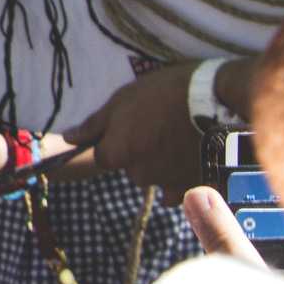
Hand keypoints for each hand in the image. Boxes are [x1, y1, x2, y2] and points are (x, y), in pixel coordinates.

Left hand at [65, 61, 210, 195]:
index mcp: (116, 153)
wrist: (215, 100)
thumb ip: (94, 124)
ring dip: (161, 164)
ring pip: (155, 177)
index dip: (114, 141)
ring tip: (178, 138)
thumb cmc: (163, 93)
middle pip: (131, 168)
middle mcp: (138, 174)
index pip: (103, 156)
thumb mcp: (122, 98)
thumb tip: (69, 138)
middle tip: (158, 127)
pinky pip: (178, 190)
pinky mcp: (193, 186)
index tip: (131, 126)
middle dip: (140, 153)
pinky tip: (189, 157)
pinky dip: (179, 178)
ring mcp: (167, 183)